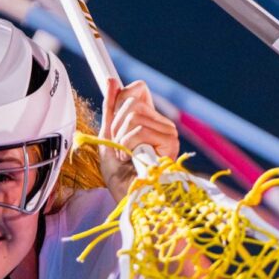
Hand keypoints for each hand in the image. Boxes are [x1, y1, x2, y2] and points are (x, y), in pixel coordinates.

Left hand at [99, 79, 178, 198]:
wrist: (127, 197)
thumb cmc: (118, 174)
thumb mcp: (108, 136)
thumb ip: (110, 109)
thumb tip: (111, 81)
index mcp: (150, 120)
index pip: (138, 89)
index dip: (120, 102)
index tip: (115, 126)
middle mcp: (162, 124)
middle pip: (131, 103)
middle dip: (116, 127)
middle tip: (119, 147)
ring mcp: (168, 133)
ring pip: (134, 116)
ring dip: (120, 139)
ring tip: (125, 156)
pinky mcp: (170, 144)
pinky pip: (139, 130)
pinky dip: (126, 146)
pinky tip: (132, 160)